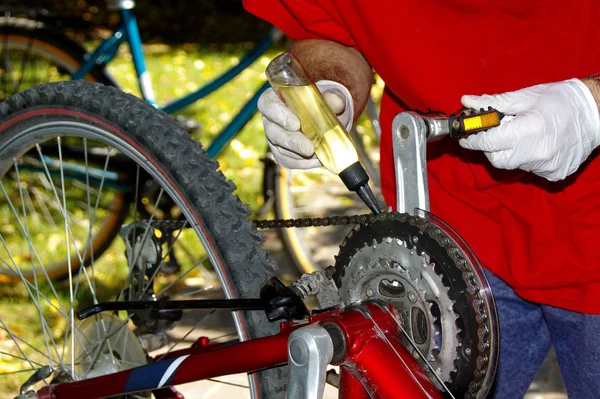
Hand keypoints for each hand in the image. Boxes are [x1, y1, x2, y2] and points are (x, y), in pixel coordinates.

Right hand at [258, 80, 353, 168]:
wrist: (328, 118)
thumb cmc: (324, 102)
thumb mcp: (331, 96)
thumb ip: (333, 97)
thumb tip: (336, 102)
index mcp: (277, 97)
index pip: (268, 103)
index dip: (279, 114)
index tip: (296, 124)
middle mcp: (271, 118)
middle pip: (273, 131)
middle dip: (292, 142)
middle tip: (309, 148)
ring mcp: (274, 137)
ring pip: (280, 148)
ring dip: (300, 154)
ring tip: (319, 154)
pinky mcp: (281, 153)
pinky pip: (288, 161)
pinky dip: (303, 163)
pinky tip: (318, 160)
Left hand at [459, 78, 599, 180]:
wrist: (597, 112)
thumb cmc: (561, 99)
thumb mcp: (526, 96)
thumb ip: (494, 103)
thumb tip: (467, 102)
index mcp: (528, 130)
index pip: (487, 142)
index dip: (473, 139)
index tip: (465, 135)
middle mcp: (537, 153)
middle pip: (496, 159)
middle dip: (491, 147)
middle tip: (497, 133)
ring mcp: (547, 167)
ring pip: (513, 165)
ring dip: (511, 152)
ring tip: (524, 135)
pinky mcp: (555, 174)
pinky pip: (530, 169)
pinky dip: (527, 159)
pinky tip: (539, 145)